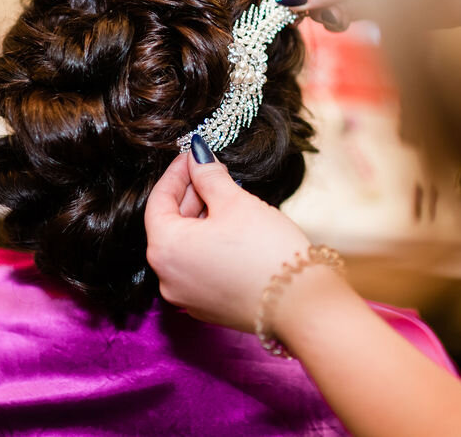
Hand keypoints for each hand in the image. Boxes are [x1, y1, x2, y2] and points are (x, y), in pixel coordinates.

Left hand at [144, 141, 311, 331]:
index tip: (193, 154)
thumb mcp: (235, 203)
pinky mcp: (206, 307)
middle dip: (190, 195)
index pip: (158, 201)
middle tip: (212, 172)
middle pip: (170, 225)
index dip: (177, 173)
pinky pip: (198, 267)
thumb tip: (198, 156)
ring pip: (184, 247)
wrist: (302, 304)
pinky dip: (208, 244)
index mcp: (165, 249)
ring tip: (226, 198)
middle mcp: (167, 278)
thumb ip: (209, 176)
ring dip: (200, 219)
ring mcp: (186, 297)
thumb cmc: (266, 252)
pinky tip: (232, 229)